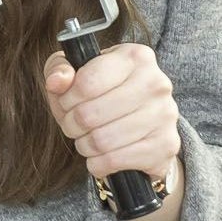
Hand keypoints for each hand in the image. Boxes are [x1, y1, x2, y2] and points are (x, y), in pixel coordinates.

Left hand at [43, 44, 179, 188]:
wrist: (145, 126)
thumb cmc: (104, 94)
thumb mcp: (77, 73)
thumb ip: (60, 70)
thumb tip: (56, 82)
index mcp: (135, 57)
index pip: (86, 82)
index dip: (66, 98)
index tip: (66, 103)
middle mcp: (156, 83)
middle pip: (90, 114)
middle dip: (71, 124)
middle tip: (73, 125)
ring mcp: (164, 115)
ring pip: (101, 140)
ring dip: (84, 145)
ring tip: (86, 140)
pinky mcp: (165, 145)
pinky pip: (115, 160)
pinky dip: (98, 163)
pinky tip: (100, 156)